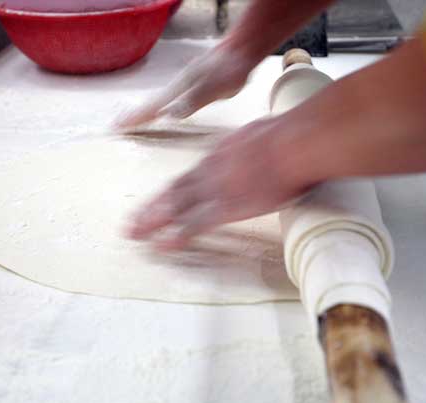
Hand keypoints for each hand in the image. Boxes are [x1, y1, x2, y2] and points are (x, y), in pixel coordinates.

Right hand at [115, 44, 256, 129]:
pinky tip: (159, 111)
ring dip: (144, 112)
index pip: (153, 107)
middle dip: (134, 116)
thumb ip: (194, 100)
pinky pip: (170, 100)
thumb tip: (171, 113)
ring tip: (130, 120)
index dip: (137, 118)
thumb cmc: (230, 69)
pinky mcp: (192, 87)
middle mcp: (179, 86)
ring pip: (159, 101)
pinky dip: (159, 107)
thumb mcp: (215, 87)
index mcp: (180, 88)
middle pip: (151, 104)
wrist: (241, 51)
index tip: (119, 127)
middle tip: (116, 126)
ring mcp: (185, 86)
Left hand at [128, 116, 314, 249]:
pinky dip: (178, 236)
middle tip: (132, 222)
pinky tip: (163, 246)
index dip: (170, 191)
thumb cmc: (287, 135)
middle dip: (151, 208)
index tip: (156, 201)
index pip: (189, 176)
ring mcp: (215, 190)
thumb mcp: (262, 134)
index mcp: (219, 154)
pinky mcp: (227, 207)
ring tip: (135, 235)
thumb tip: (259, 148)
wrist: (292, 143)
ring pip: (175, 208)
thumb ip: (254, 145)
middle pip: (173, 192)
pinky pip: (195, 225)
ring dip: (153, 222)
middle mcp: (209, 171)